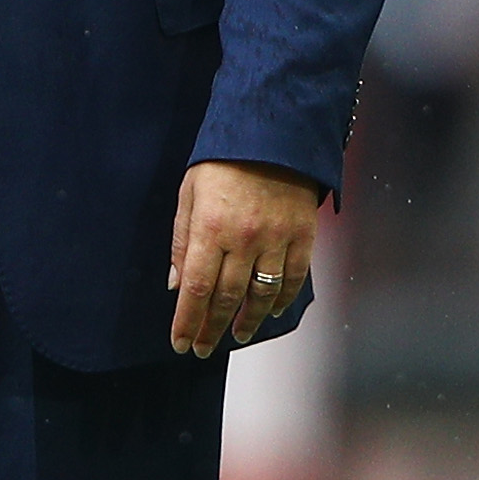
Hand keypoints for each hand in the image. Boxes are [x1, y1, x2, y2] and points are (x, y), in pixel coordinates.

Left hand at [167, 158, 318, 356]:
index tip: (180, 343)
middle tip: (203, 348)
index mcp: (211, 227)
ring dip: (247, 321)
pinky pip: (294, 278)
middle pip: (227, 298)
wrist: (272, 131)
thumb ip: (182, 240)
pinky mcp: (303, 235)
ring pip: (261, 294)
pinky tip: (270, 312)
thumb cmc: (222, 160)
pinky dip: (282, 300)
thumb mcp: (189, 193)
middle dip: (212, 328)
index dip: (187, 320)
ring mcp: (277, 238)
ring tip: (236, 336)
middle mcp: (244, 239)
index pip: (197, 288)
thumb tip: (175, 283)